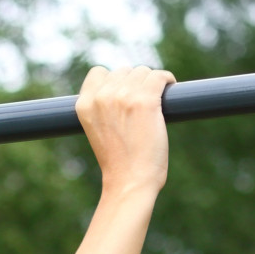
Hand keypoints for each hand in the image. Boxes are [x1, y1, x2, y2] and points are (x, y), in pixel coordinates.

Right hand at [76, 65, 176, 193]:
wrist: (129, 182)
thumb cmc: (118, 162)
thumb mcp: (98, 130)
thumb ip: (103, 107)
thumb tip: (124, 86)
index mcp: (85, 104)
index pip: (99, 73)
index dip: (115, 81)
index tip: (126, 94)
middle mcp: (102, 97)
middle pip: (124, 71)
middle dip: (135, 84)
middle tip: (144, 104)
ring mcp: (123, 97)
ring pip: (142, 72)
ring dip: (151, 83)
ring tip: (157, 100)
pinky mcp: (146, 101)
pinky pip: (159, 76)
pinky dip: (166, 80)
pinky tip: (170, 87)